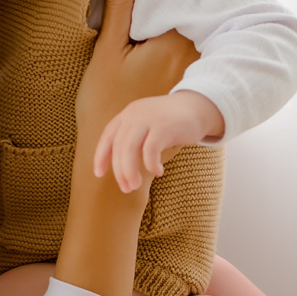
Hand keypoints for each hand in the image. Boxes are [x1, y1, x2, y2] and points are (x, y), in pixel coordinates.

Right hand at [74, 0, 199, 199]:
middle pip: (200, 12)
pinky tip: (184, 24)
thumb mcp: (107, 50)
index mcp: (175, 42)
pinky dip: (194, 34)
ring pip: (202, 30)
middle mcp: (195, 56)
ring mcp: (199, 72)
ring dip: (196, 12)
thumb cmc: (104, 103)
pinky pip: (200, 49)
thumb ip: (120, 4)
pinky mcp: (195, 84)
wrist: (116, 156)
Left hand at [93, 90, 224, 192]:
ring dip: (129, 171)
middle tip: (127, 188)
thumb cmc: (170, 123)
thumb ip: (133, 140)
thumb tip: (120, 168)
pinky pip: (150, 150)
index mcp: (126, 115)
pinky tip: (158, 172)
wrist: (198, 107)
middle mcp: (134, 115)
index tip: (99, 174)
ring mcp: (148, 119)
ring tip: (135, 186)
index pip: (107, 137)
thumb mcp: (146, 126)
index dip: (100, 156)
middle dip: (119, 171)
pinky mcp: (164, 126)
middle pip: (118, 147)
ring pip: (129, 149)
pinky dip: (151, 165)